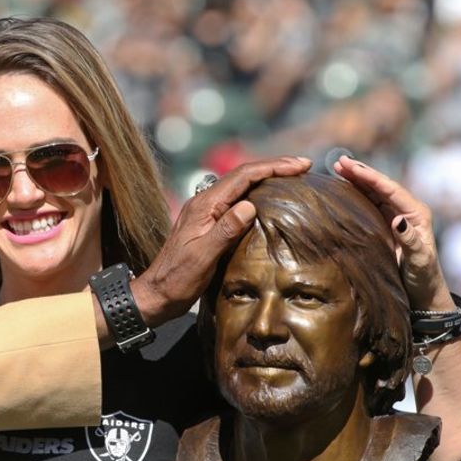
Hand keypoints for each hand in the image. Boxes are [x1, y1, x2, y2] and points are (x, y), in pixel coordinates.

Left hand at [132, 157, 311, 324]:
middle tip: (303, 167)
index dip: (273, 167)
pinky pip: (236, 201)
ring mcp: (206, 213)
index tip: (300, 166)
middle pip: (244, 176)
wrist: (156, 294)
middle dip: (274, 168)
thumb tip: (250, 205)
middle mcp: (205, 203)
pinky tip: (268, 201)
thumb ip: (225, 230)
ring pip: (241, 187)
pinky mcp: (208, 224)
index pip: (243, 176)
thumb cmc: (177, 279)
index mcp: (204, 206)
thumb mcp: (202, 257)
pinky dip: (257, 195)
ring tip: (292, 178)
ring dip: (266, 179)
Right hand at [332, 156, 453, 310]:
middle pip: (381, 186)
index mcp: (416, 214)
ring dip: (357, 181)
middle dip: (361, 173)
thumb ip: (410, 240)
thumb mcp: (419, 260)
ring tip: (338, 169)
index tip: (350, 166)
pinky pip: (370, 205)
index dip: (370, 176)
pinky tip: (344, 189)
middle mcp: (406, 212)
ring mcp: (396, 219)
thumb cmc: (424, 278)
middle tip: (339, 162)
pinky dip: (357, 195)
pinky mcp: (386, 227)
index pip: (390, 189)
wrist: (424, 295)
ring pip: (374, 193)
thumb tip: (397, 219)